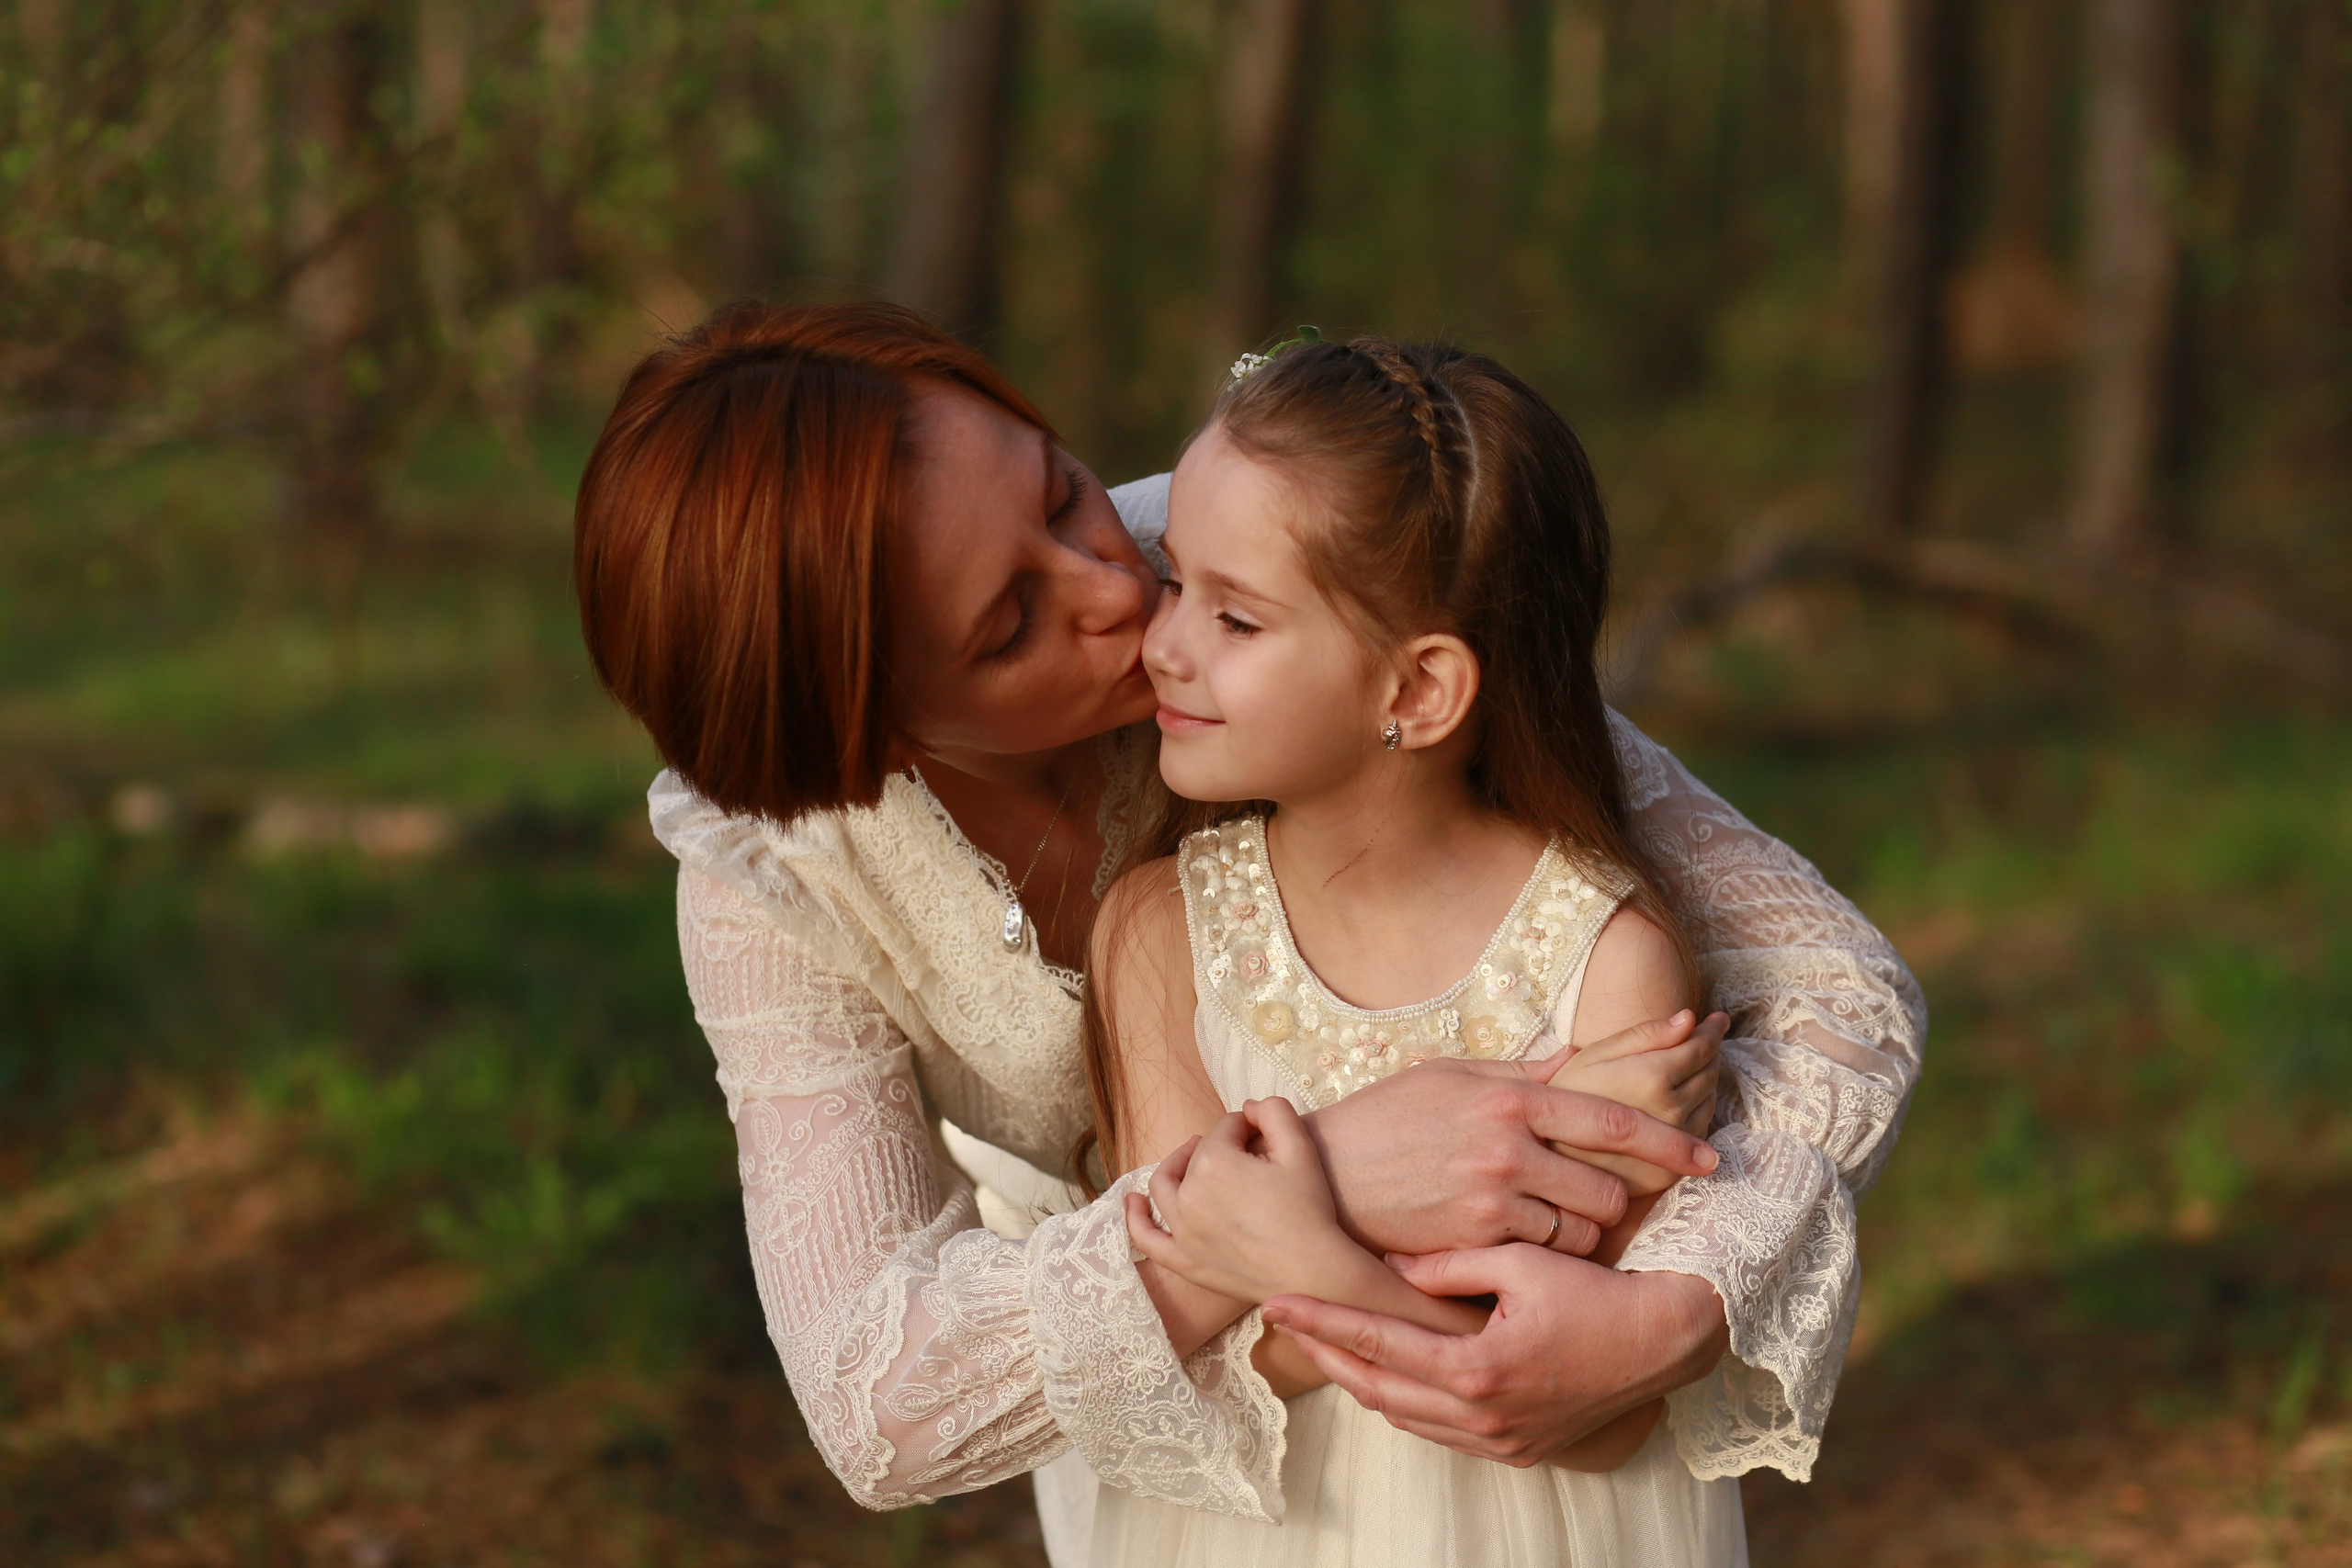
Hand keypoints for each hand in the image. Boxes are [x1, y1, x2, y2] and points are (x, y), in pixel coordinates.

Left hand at [1127, 1098, 1363, 1305]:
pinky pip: (1146, 1238)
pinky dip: (1135, 1218)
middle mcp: (1189, 1194)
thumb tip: (1247, 1107)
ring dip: (1175, 1166)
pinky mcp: (1183, 1261)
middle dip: (1220, 1147)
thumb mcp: (1300, 1147)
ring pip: (1164, 1186)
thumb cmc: (1309, 1209)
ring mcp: (1182, 1231)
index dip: (1249, 1127)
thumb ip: (1273, 1110)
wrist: (1312, 1272)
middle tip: (1248, 1155)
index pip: (1225, 1128)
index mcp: (1214, 1162)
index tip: (1268, 1139)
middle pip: (1197, 1155)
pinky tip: (1134, 1202)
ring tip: (1192, 1160)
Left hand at [1262, 1250, 1727, 1466]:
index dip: (1321, 1321)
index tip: (1277, 1301)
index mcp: (1477, 1369)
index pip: (1376, 1343)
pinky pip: (1441, 1431)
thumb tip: (1389, 1262)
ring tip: (1328, 1343)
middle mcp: (1483, 1417)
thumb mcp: (1520, 1262)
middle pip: (1378, 1390)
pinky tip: (1390, 1371)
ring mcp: (1501, 1442)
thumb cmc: (1598, 1291)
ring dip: (1364, 1381)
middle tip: (1286, 1323)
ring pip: (1406, 1417)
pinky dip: (1407, 1401)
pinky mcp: (1518, 1450)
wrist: (1668, 1341)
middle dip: (1327, 1355)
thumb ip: (1449, 1265)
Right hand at [1303, 1036, 1721, 1257]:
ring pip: (1581, 1230)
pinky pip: (1541, 1256)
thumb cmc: (1384, 1120)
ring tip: (1556, 1223)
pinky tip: (1524, 1247)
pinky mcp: (1473, 1240)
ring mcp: (1491, 1198)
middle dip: (1614, 1199)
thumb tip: (1580, 1059)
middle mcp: (1508, 1147)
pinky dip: (1544, 1255)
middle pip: (1609, 1188)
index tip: (1708, 1159)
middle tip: (1601, 1201)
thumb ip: (1520, 1072)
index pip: (1612, 1119)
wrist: (1319, 1177)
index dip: (1669, 1143)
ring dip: (1581, 1232)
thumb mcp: (1448, 1076)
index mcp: (1509, 1096)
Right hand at [1547, 1010, 1725, 1194]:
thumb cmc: (1561, 1099)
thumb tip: (1688, 1018)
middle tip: (1706, 1037)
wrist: (1542, 1158)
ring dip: (1708, 1081)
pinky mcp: (1670, 1174)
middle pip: (1710, 1074)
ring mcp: (1673, 1147)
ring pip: (1709, 1104)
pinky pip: (1700, 1134)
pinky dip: (1699, 1111)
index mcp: (1652, 1077)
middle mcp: (1670, 1113)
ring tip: (1694, 1066)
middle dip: (1711, 1051)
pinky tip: (1683, 1100)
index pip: (1702, 1047)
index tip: (1718, 1019)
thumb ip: (1643, 1036)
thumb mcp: (1592, 1056)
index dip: (1713, 1030)